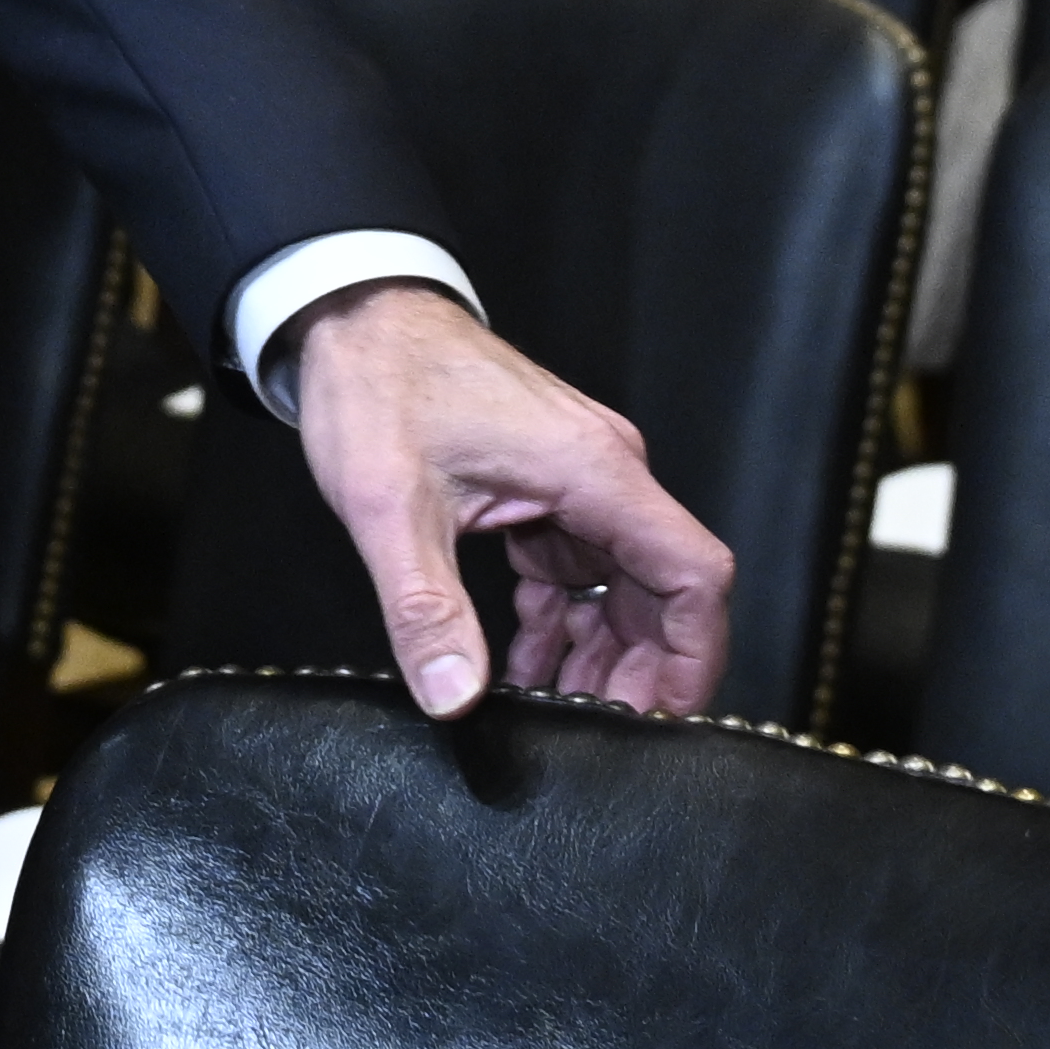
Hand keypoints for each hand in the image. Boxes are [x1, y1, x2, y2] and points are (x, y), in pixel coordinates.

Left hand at [279, 282, 734, 716]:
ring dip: (599, 652)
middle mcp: (604, 472)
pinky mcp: (549, 486)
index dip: (693, 659)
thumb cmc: (379, 383)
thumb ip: (426, 608)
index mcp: (593, 472)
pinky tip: (524, 665)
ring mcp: (579, 479)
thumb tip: (455, 698)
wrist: (355, 313)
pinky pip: (580, 567)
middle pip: (664, 592)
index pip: (694, 574)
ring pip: (623, 585)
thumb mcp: (388, 506)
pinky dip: (562, 620)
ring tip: (558, 712)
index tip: (660, 724)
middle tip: (592, 736)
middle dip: (640, 671)